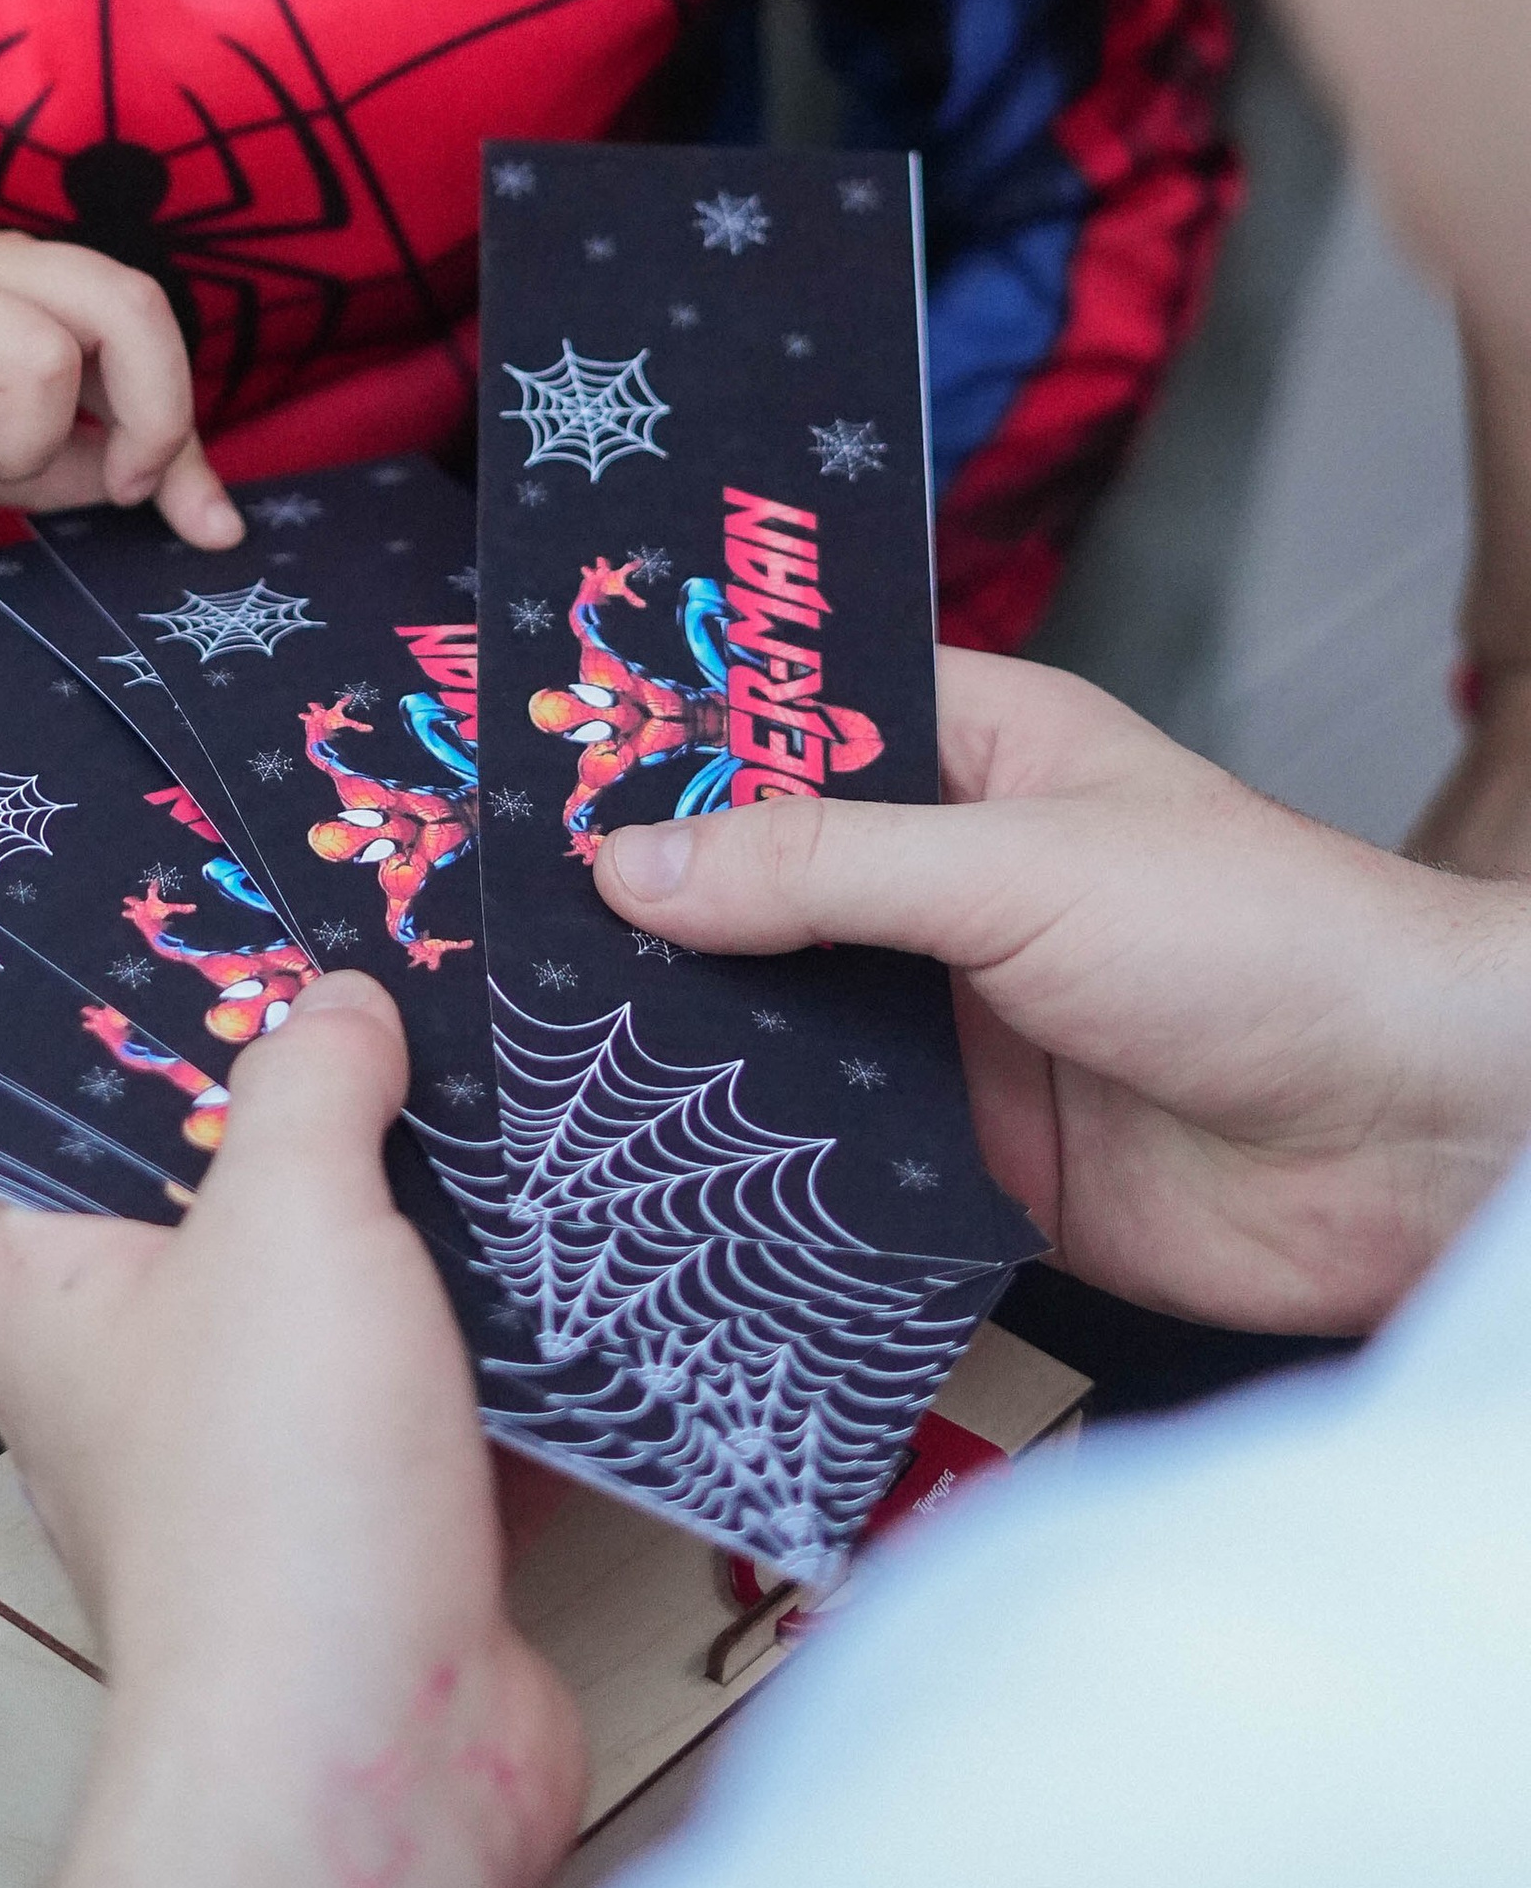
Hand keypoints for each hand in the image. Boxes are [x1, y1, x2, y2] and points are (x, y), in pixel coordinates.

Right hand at [0, 232, 238, 543]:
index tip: (170, 504)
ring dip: (17, 450)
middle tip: (106, 488)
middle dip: (148, 414)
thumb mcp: (1, 445)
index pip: (144, 311)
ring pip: (35, 361)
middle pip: (121, 302)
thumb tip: (215, 521)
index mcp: (22, 276)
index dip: (179, 415)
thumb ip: (98, 462)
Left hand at [0, 979, 583, 1887]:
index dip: (92, 1001)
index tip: (174, 910)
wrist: (380, 1758)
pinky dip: (491, 1308)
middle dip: (293, 1082)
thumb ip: (310, 1081)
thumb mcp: (286, 1219)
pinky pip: (429, 1361)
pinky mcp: (371, 1493)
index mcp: (42, 1283)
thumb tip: (338, 1010)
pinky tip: (553, 1221)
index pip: (22, 1098)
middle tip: (365, 966)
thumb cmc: (272, 1519)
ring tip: (477, 1069)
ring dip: (409, 1193)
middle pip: (197, 1165)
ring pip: (326, 1262)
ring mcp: (254, 1429)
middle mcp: (130, 1357)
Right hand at [597, 648, 1530, 1336]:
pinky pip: (820, 1157)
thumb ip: (817, 868)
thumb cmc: (1266, 940)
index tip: (519, 758)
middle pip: (756, 882)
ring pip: (774, 1023)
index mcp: (973, 755)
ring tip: (513, 1044)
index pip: (784, 721)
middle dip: (638, 906)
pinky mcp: (963, 1159)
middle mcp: (947, 882)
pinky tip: (629, 1166)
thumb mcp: (1018, 867)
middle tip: (473, 919)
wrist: (1415, 1145)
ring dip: (677, 1041)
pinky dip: (741, 1166)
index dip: (663, 737)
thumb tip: (625, 861)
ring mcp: (950, 1025)